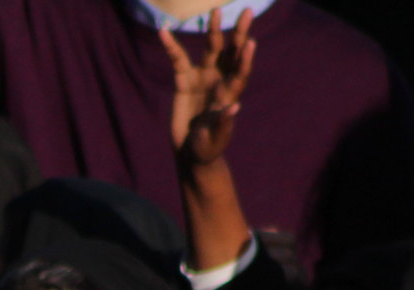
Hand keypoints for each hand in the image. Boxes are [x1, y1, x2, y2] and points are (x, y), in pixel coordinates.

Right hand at [157, 8, 256, 165]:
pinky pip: (178, 60)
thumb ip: (224, 123)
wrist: (190, 152)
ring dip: (214, 31)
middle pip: (232, 52)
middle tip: (248, 11)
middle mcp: (219, 81)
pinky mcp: (184, 81)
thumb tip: (235, 107)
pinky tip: (163, 31)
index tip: (250, 41)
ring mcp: (203, 78)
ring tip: (215, 12)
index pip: (240, 72)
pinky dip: (170, 46)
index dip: (245, 58)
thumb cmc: (208, 148)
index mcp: (230, 94)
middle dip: (239, 32)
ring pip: (211, 49)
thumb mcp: (215, 139)